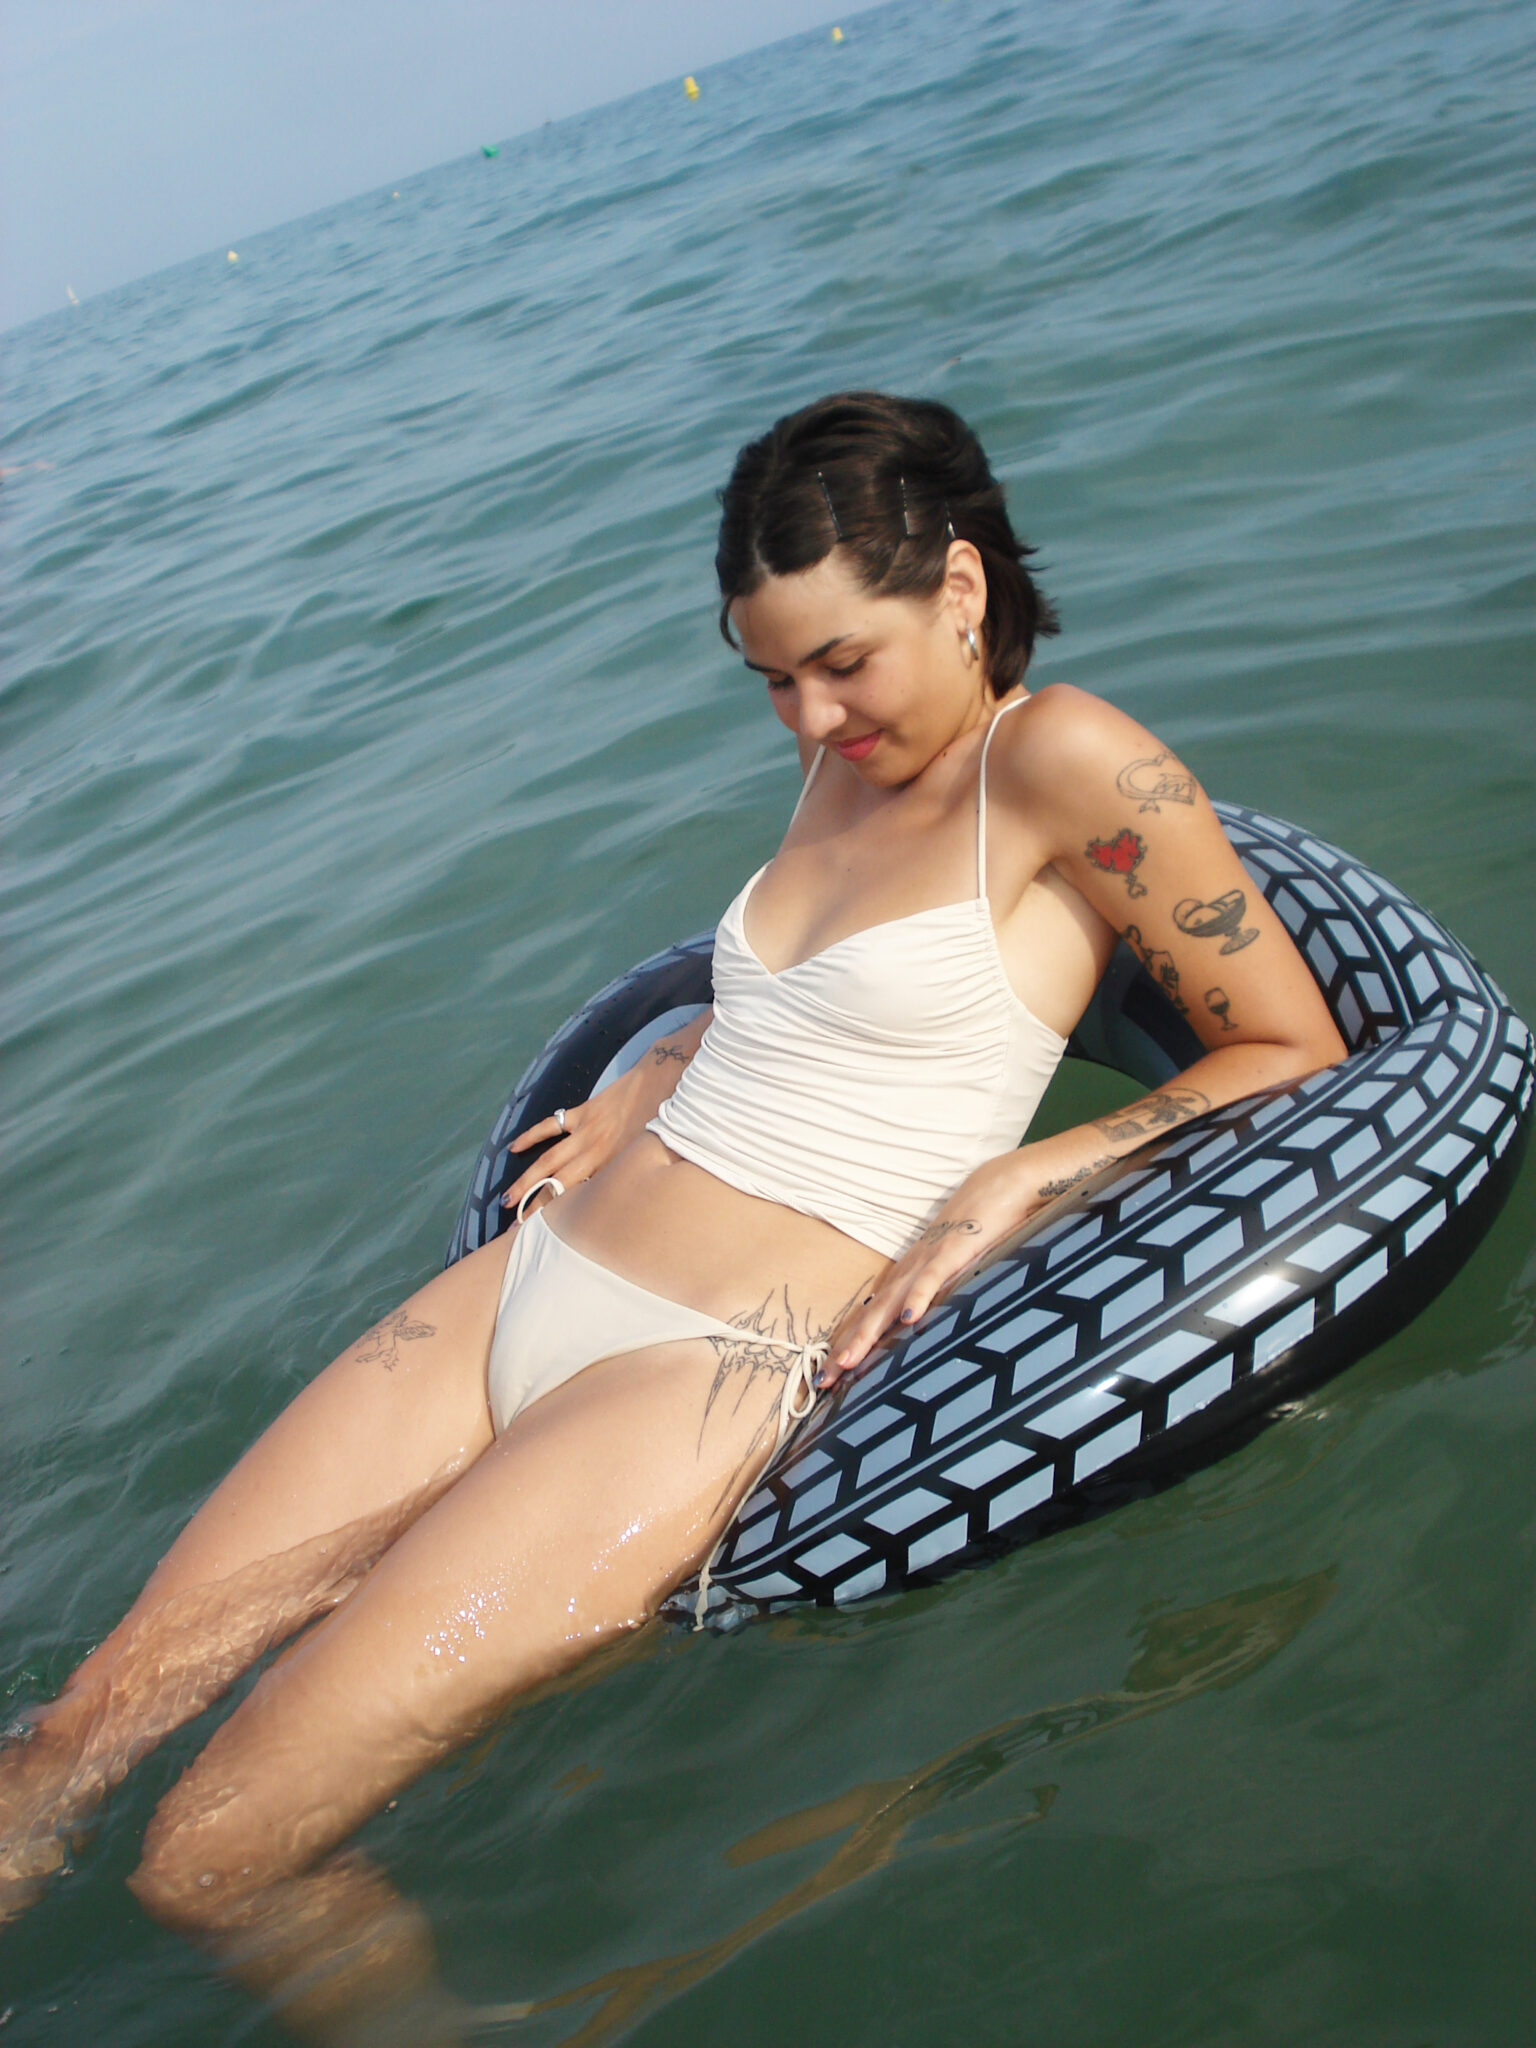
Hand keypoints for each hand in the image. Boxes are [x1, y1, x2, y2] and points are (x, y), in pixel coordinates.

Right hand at [501, 1008, 712, 1217]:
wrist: (666, 1081)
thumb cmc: (668, 1125)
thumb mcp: (654, 1161)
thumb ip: (635, 1181)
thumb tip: (623, 1205)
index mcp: (616, 1170)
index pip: (582, 1202)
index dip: (562, 1220)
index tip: (546, 1234)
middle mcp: (597, 1154)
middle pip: (558, 1186)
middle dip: (535, 1208)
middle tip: (515, 1227)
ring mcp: (587, 1132)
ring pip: (548, 1161)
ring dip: (526, 1181)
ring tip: (508, 1199)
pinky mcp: (584, 1112)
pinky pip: (551, 1126)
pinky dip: (532, 1136)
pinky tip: (514, 1147)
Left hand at [823, 1151, 1040, 1389]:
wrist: (997, 1188)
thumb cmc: (975, 1233)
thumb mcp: (952, 1272)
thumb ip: (938, 1297)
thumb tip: (926, 1330)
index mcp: (908, 1278)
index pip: (871, 1317)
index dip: (849, 1346)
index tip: (830, 1377)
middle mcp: (909, 1271)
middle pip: (870, 1315)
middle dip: (845, 1349)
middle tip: (823, 1381)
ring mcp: (928, 1261)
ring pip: (891, 1302)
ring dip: (868, 1332)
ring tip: (848, 1361)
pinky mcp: (953, 1252)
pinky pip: (932, 1278)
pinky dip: (919, 1297)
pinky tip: (908, 1318)